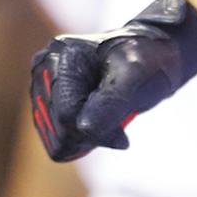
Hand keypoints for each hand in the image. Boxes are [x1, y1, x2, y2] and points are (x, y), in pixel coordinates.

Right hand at [30, 0, 196, 162]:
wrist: (152, 56)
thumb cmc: (147, 61)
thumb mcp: (136, 77)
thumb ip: (111, 102)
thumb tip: (83, 128)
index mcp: (64, 54)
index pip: (66, 115)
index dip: (96, 133)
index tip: (123, 136)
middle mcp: (46, 67)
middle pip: (59, 129)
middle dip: (92, 135)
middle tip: (117, 121)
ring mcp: (44, 85)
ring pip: (56, 140)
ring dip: (88, 139)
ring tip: (108, 118)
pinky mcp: (49, 102)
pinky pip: (57, 141)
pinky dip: (81, 141)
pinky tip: (98, 124)